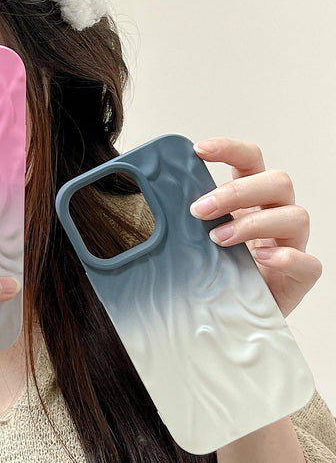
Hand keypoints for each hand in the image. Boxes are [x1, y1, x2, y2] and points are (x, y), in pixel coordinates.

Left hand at [188, 137, 321, 317]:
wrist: (235, 313)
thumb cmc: (218, 270)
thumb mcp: (199, 240)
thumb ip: (188, 221)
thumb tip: (155, 204)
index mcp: (252, 200)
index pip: (251, 161)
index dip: (230, 149)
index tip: (199, 149)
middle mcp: (276, 215)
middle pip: (277, 181)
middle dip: (237, 191)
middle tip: (199, 210)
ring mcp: (292, 244)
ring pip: (295, 215)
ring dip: (252, 224)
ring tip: (218, 239)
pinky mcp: (300, 275)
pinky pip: (308, 261)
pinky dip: (286, 257)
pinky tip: (261, 260)